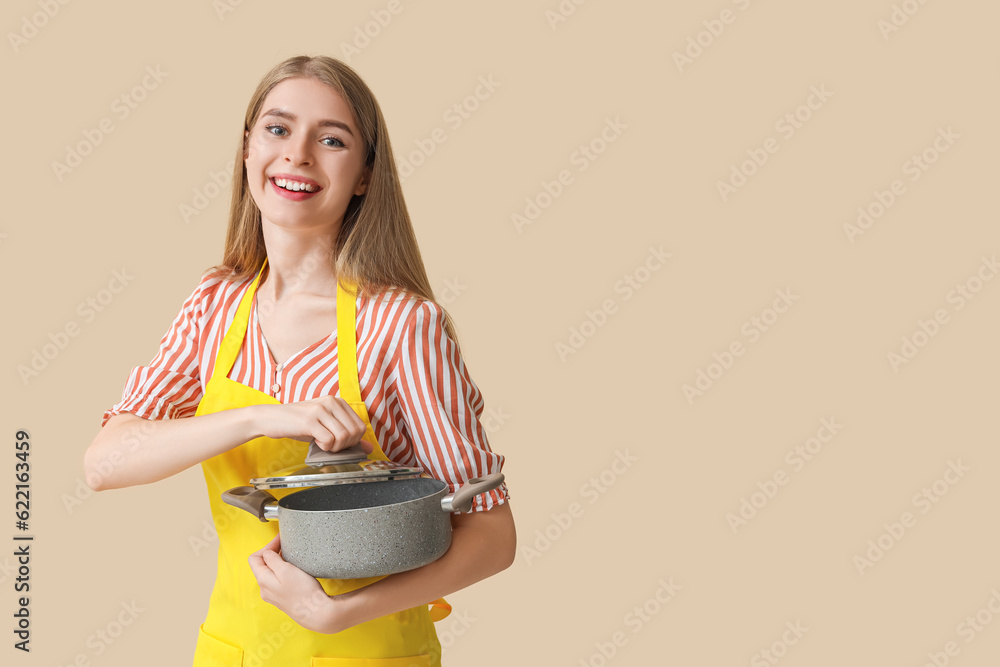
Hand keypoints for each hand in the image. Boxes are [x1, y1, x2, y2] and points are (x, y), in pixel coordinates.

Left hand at [248, 534, 348, 632]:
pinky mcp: (282, 598)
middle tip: (286, 544)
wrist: (316, 612)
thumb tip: (266, 554)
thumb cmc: (303, 590)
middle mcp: (264, 589)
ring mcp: (273, 595)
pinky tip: (293, 569)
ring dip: (277, 562)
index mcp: (263, 580)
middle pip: (261, 565)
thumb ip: (272, 560)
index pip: (255, 558)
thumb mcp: (286, 569)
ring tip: (290, 555)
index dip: (267, 546)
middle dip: (272, 553)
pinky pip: (277, 580)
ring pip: (269, 573)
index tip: (281, 539)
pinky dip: (282, 571)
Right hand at [251, 396, 372, 453]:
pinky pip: (328, 440)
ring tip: (323, 444)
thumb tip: (369, 449)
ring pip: (343, 436)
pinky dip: (324, 447)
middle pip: (354, 432)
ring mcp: (320, 410)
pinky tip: (315, 443)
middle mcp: (331, 402)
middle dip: (345, 446)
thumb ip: (347, 436)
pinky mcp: (309, 420)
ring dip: (334, 448)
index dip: (353, 441)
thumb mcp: (326, 427)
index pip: (361, 426)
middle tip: (330, 446)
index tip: (339, 443)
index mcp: (338, 401)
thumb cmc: (299, 424)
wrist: (270, 418)